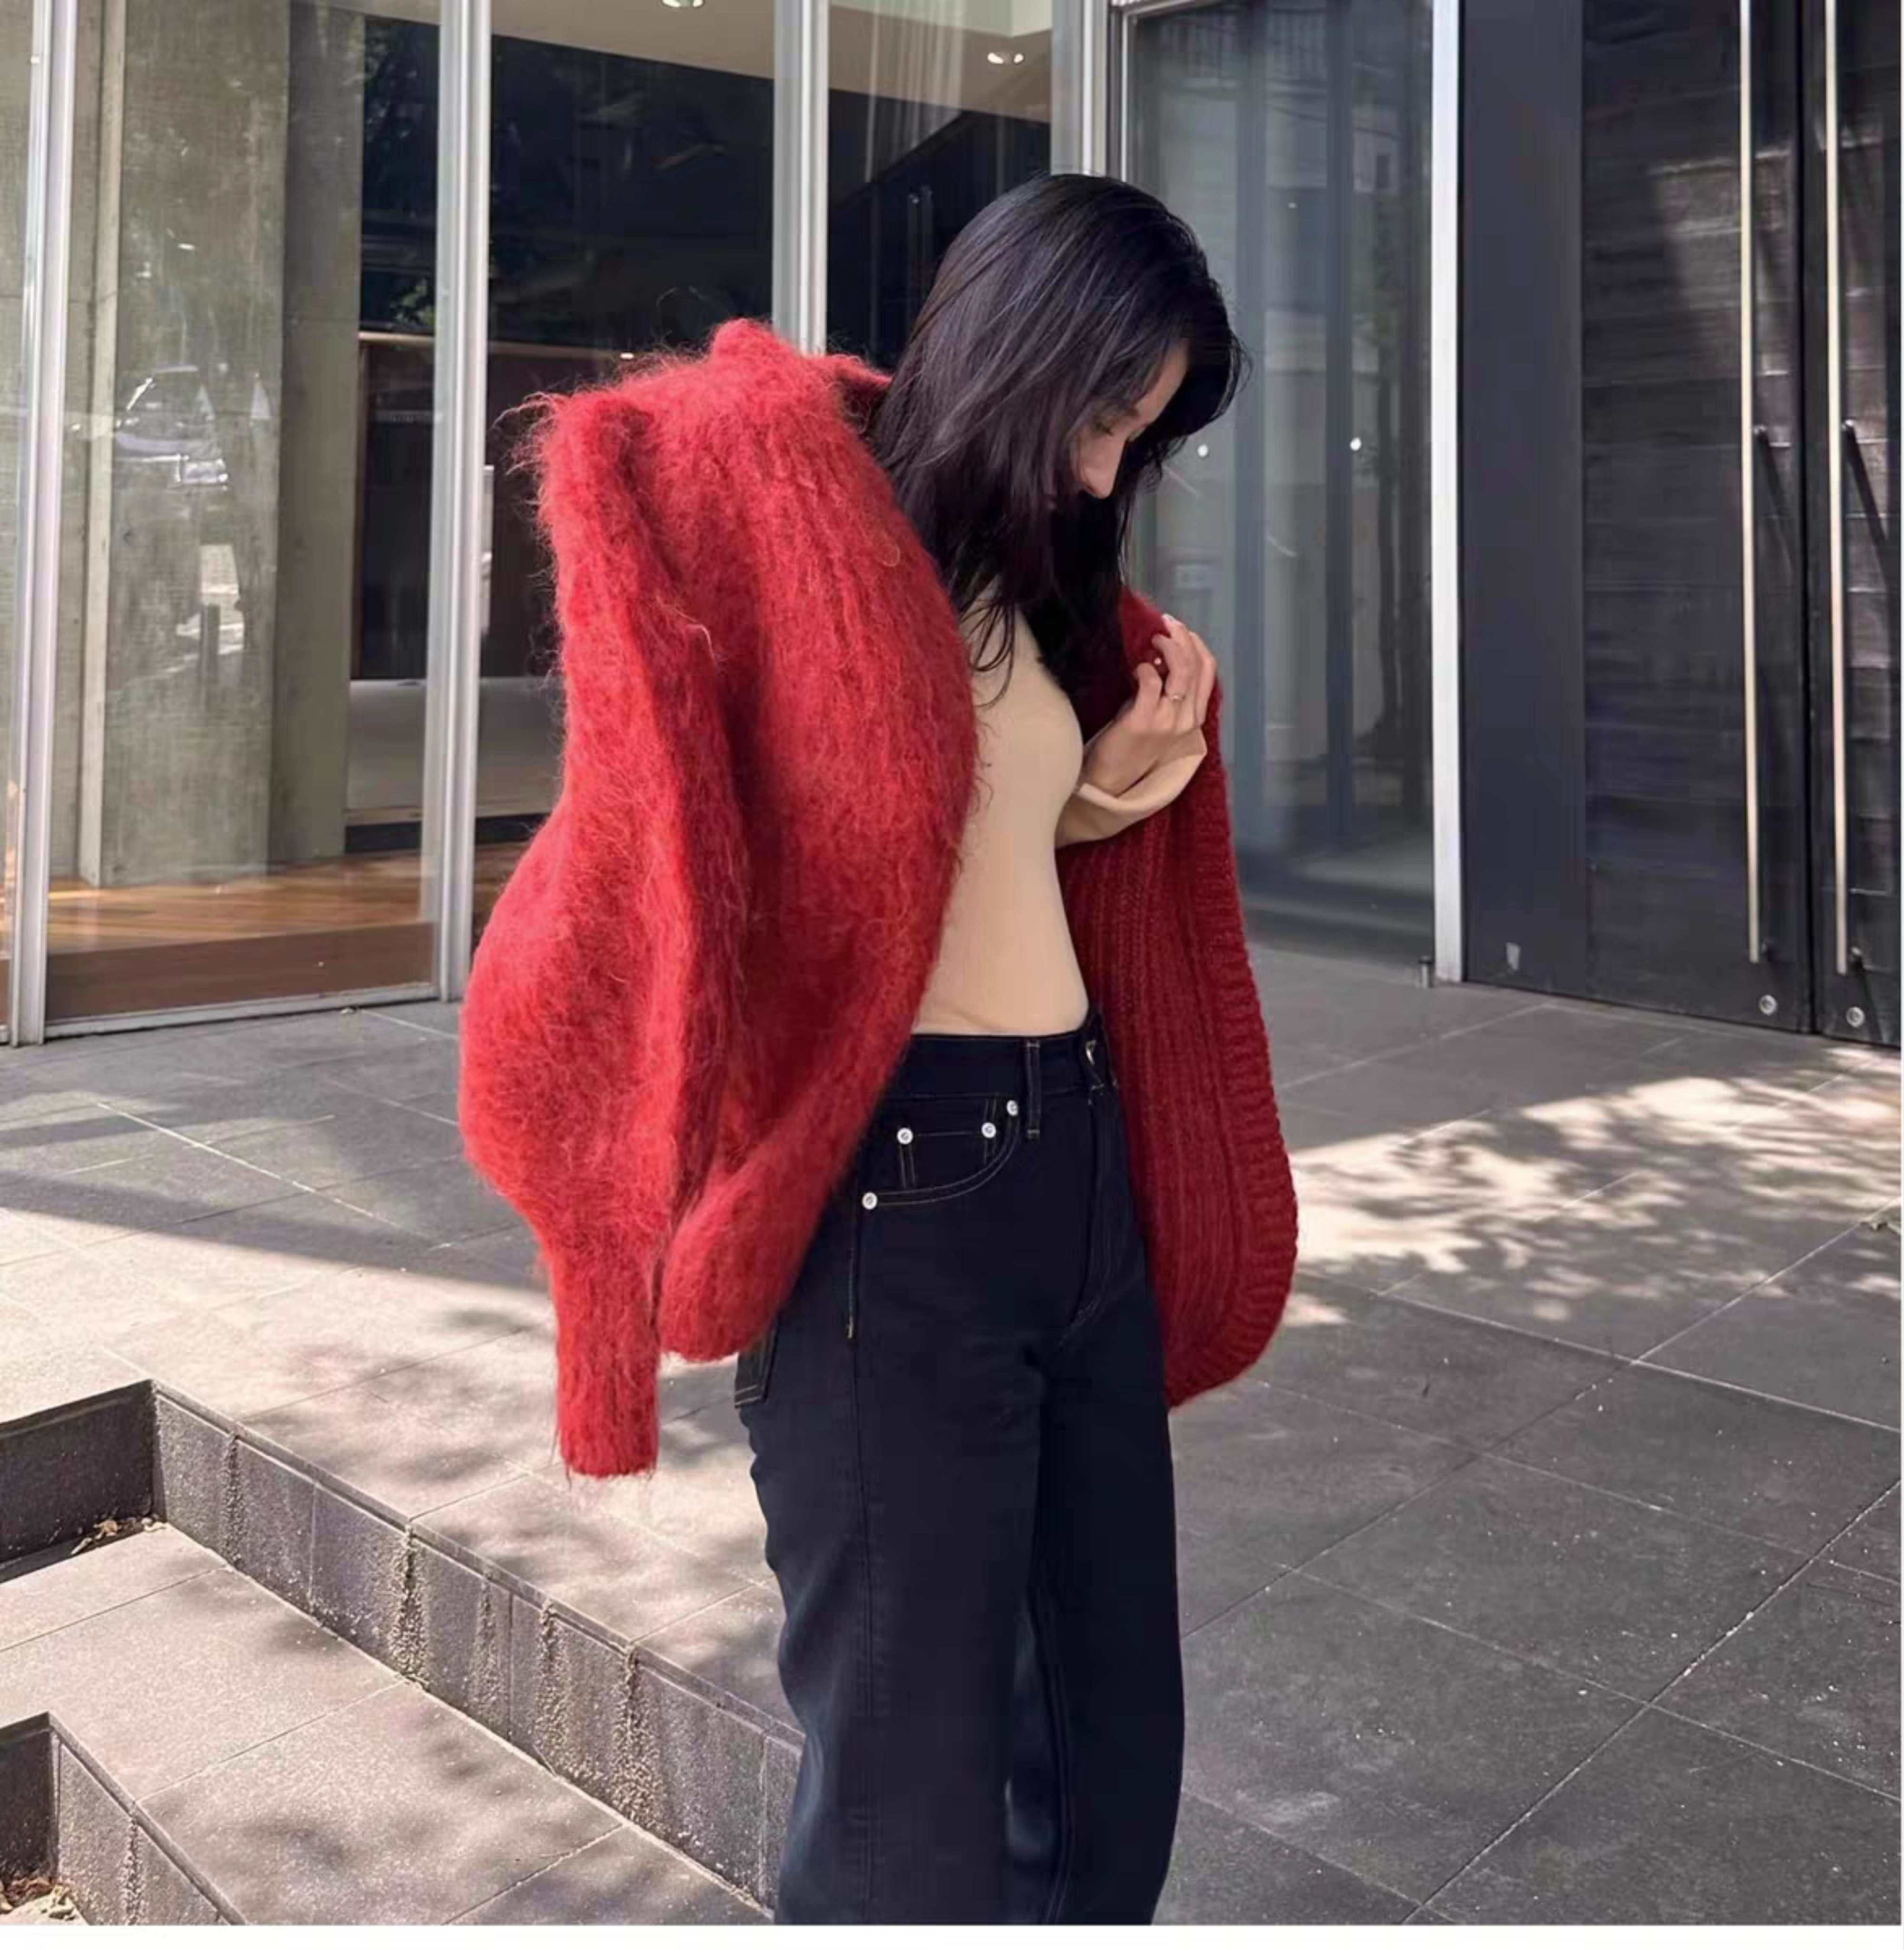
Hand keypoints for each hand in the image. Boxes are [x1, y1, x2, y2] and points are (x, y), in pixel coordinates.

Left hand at [1078, 614, 1216, 796]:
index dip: (1196, 644)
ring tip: (1152, 638)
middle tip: (1165, 623)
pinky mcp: (1143, 722)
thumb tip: (1161, 657)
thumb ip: (1167, 694)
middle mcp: (1186, 719)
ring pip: (1180, 671)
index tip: (1180, 630)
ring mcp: (1167, 721)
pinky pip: (1150, 682)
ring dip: (1167, 647)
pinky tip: (1136, 667)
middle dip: (1183, 637)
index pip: (1208, 670)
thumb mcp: (1160, 720)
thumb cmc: (1131, 748)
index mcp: (1194, 717)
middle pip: (1196, 665)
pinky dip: (1144, 668)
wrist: (1111, 782)